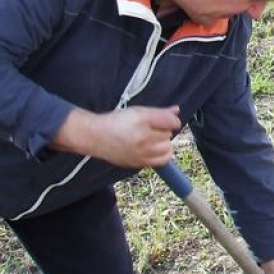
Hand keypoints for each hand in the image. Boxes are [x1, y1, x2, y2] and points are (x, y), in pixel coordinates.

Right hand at [52, 105, 180, 166]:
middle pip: (169, 134)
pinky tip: (153, 149)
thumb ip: (160, 112)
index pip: (171, 121)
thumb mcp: (138, 111)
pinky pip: (162, 160)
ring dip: (163, 143)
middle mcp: (143, 137)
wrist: (96, 137)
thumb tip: (177, 110)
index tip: (165, 120)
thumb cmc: (117, 122)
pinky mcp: (139, 163)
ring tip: (150, 139)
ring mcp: (141, 153)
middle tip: (149, 129)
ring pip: (168, 148)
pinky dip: (162, 154)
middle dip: (163, 131)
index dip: (171, 120)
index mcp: (142, 120)